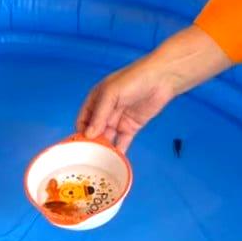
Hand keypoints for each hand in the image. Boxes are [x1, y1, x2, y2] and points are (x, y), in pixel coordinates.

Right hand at [76, 26, 231, 151]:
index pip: (83, 119)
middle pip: (94, 131)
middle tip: (89, 157)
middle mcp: (105, 111)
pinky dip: (118, 150)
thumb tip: (88, 134)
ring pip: (108, 138)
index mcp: (96, 100)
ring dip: (104, 148)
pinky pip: (122, 141)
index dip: (80, 131)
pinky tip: (114, 160)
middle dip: (92, 143)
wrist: (162, 78)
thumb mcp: (111, 94)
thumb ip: (99, 115)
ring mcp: (118, 120)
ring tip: (100, 161)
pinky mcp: (132, 127)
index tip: (79, 146)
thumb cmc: (134, 79)